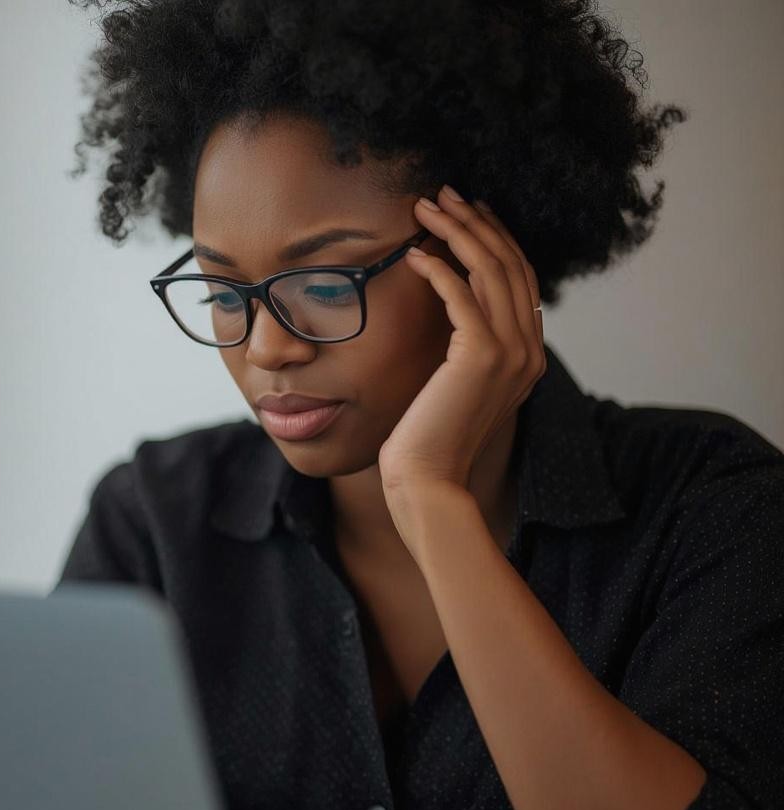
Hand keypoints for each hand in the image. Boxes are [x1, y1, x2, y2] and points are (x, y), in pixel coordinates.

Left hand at [378, 185, 545, 498]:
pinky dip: (440, 269)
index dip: (495, 239)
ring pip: (490, 271)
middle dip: (476, 222)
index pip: (519, 279)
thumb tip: (448, 314)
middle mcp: (529, 350)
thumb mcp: (457, 386)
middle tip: (444, 192)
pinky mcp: (481, 357)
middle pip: (509, 264)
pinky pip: (462, 296)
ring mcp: (511, 353)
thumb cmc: (429, 438)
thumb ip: (466, 350)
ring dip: (457, 232)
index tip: (467, 211)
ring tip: (426, 207)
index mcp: (528, 355)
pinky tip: (415, 254)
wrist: (428, 481)